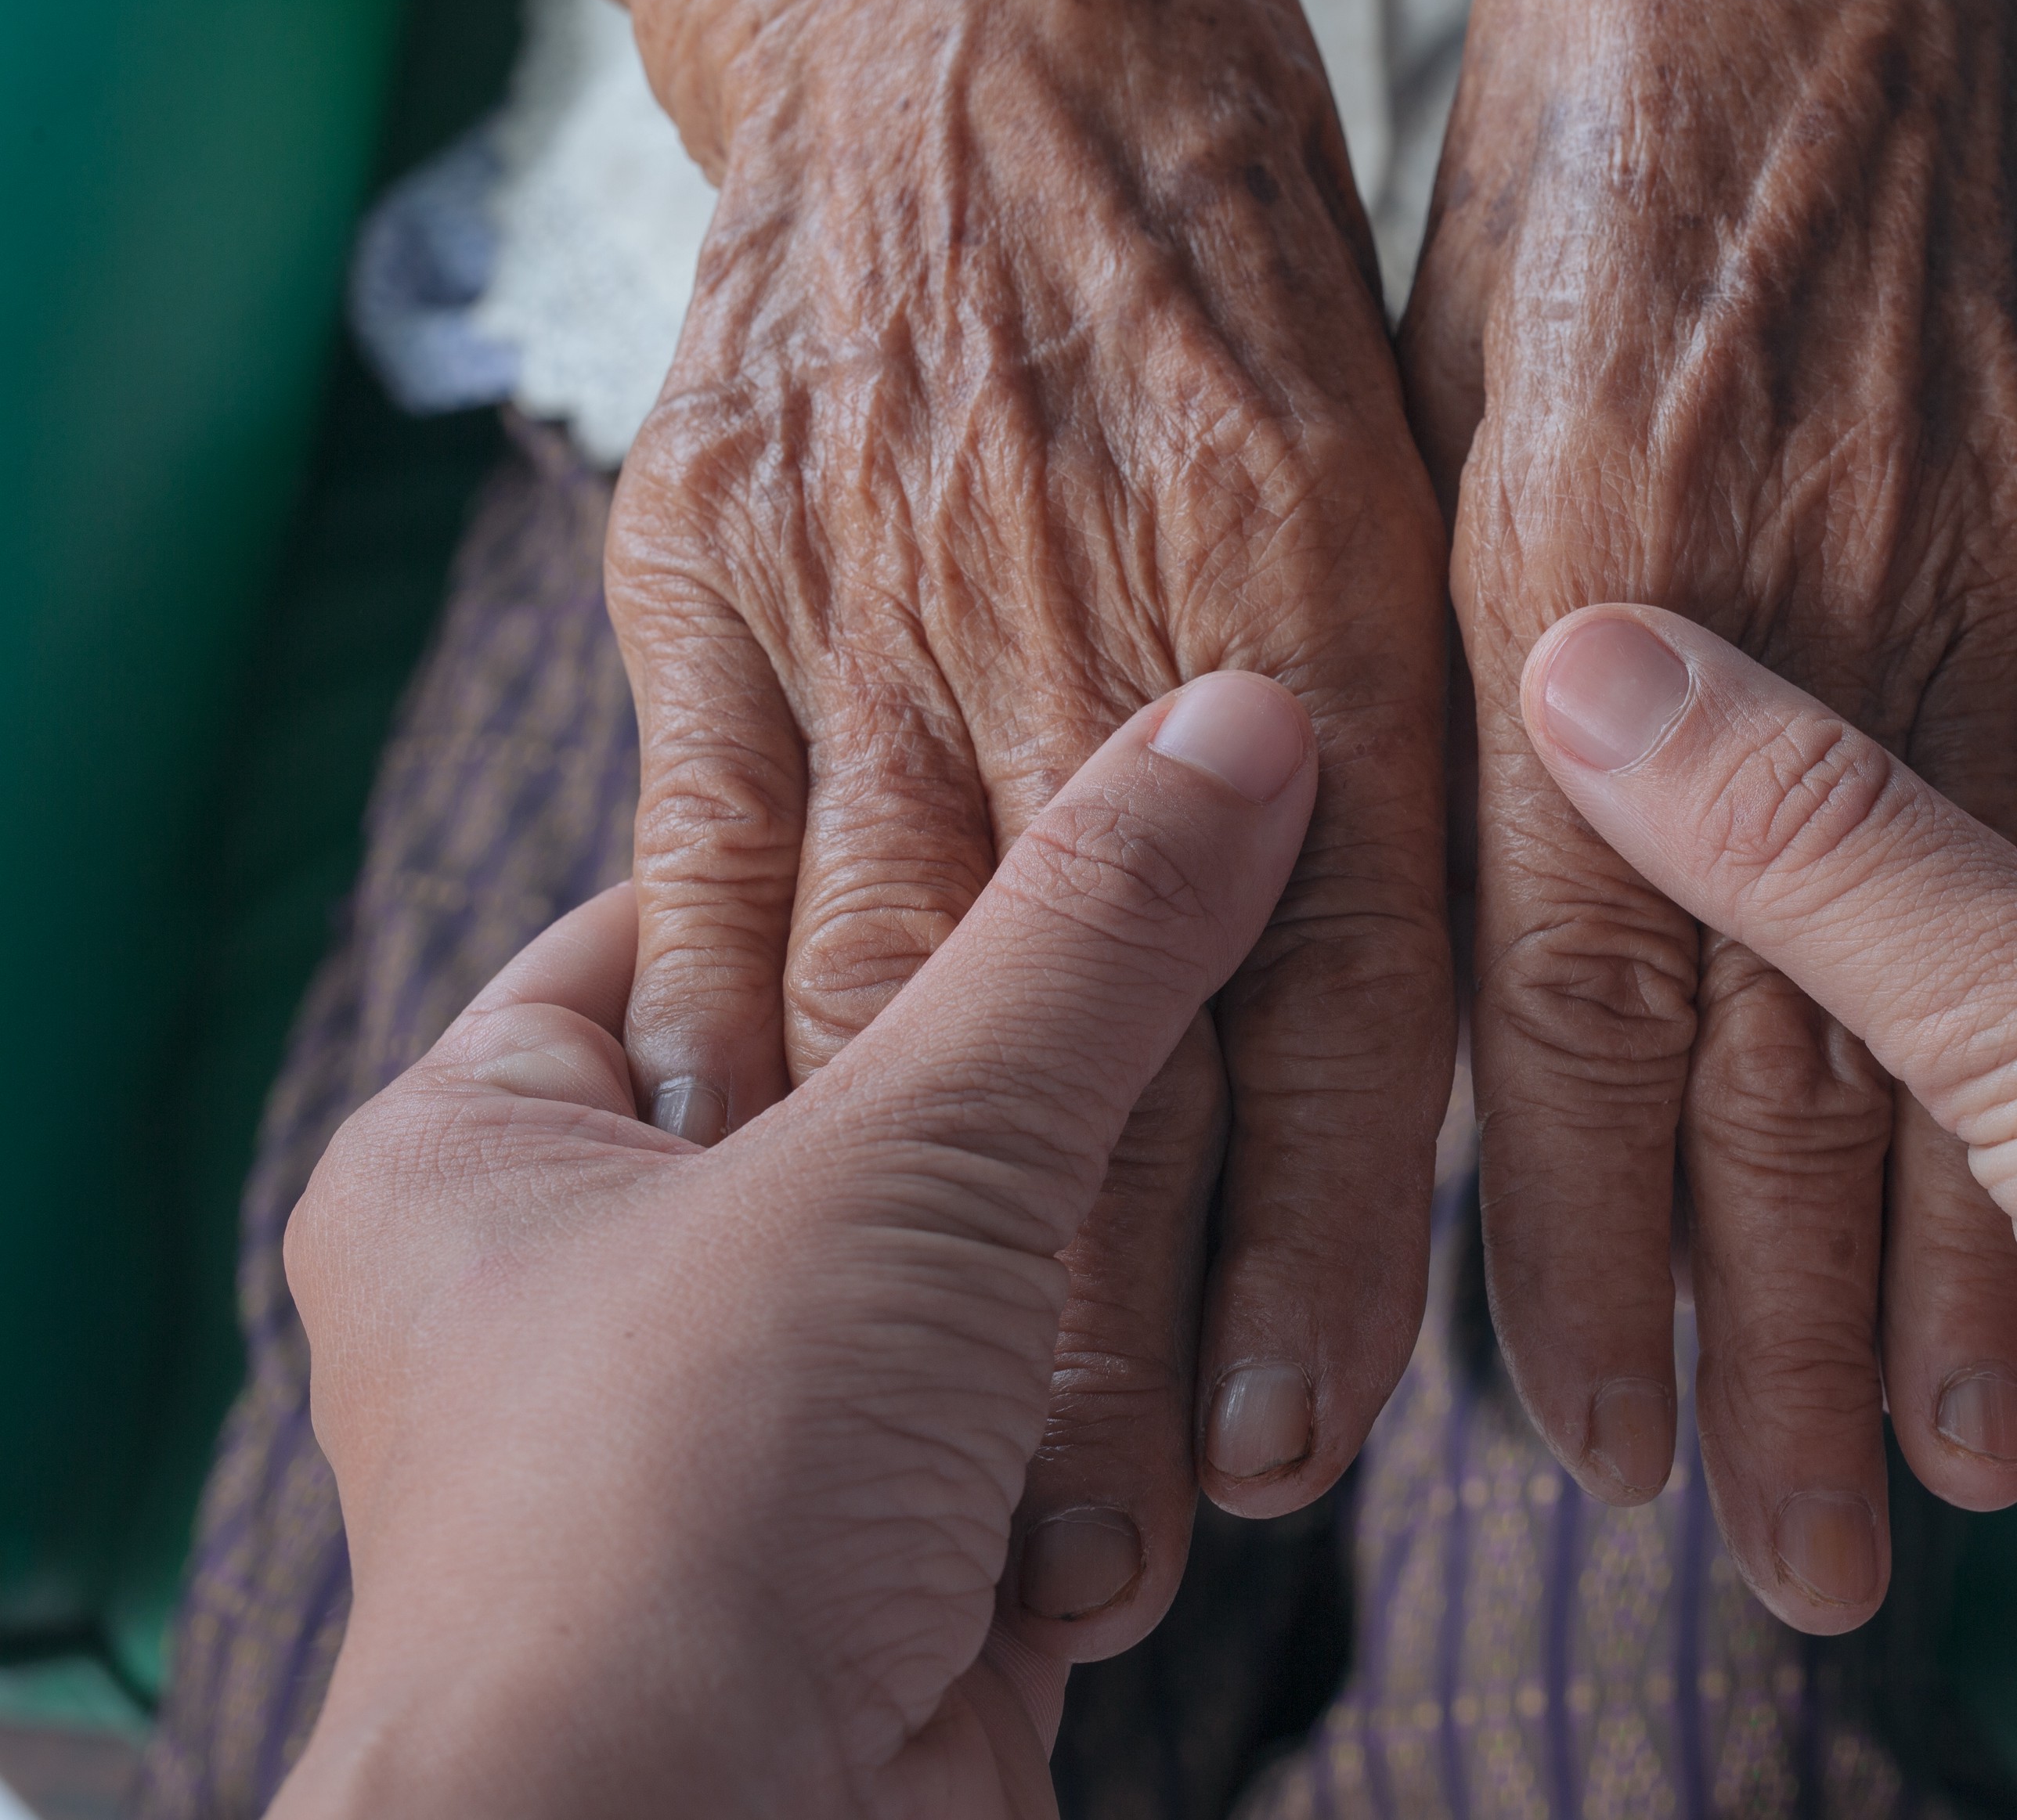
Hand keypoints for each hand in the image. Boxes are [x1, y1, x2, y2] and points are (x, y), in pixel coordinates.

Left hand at [267, 675, 1319, 1819]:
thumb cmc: (684, 1510)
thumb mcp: (905, 1157)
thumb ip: (1086, 938)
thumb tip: (1242, 721)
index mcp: (492, 1149)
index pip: (712, 901)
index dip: (898, 836)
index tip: (1084, 789)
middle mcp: (597, 1291)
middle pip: (881, 1088)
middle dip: (1057, 1082)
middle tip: (1212, 978)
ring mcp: (745, 1444)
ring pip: (992, 1270)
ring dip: (1116, 1276)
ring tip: (1211, 1223)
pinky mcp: (878, 1575)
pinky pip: (1046, 1435)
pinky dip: (1123, 1435)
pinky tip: (1174, 1425)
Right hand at [586, 0, 1454, 1647]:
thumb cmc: (1232, 205)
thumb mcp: (1406, 435)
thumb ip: (1439, 704)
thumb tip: (1514, 960)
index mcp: (1336, 591)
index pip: (1366, 981)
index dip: (1356, 1226)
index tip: (1348, 1426)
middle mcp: (1122, 621)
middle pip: (1139, 1043)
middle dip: (1152, 1309)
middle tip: (1169, 1535)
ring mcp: (904, 597)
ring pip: (921, 993)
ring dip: (935, 1241)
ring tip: (972, 1462)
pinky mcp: (722, 566)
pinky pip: (720, 846)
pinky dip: (732, 1033)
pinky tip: (751, 1208)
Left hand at [1406, 0, 2016, 1624]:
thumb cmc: (1565, 193)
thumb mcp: (1415, 438)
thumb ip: (1437, 720)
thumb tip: (1418, 984)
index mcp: (1541, 590)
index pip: (1542, 999)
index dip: (1556, 1246)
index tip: (1578, 1440)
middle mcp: (1761, 606)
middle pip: (1764, 1044)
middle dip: (1770, 1332)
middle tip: (1783, 1549)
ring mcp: (1971, 568)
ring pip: (1976, 974)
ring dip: (1963, 1250)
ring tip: (1956, 1472)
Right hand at [1517, 606, 2016, 1817]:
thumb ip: (1820, 847)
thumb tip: (1588, 660)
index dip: (1883, 668)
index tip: (1680, 661)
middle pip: (1992, 899)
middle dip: (1803, 917)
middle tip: (1594, 849)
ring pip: (1952, 1097)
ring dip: (1800, 1116)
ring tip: (1591, 1040)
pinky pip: (1942, 1265)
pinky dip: (1828, 1267)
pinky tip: (1676, 1230)